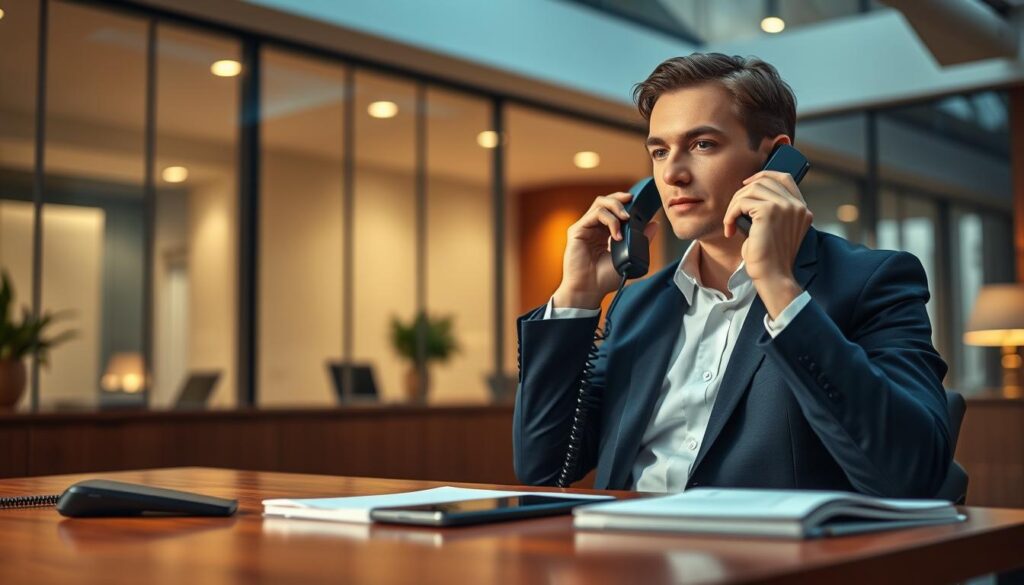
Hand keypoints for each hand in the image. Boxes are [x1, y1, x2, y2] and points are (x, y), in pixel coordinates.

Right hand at [553, 192, 658, 309]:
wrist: (588, 291)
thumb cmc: (603, 279)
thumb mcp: (629, 256)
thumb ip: (641, 240)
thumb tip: (655, 224)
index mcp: (603, 232)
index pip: (613, 209)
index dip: (625, 203)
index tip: (639, 202)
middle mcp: (593, 227)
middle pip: (605, 201)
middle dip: (620, 199)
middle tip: (633, 202)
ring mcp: (585, 228)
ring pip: (600, 204)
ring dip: (616, 208)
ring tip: (626, 219)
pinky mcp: (577, 231)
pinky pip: (595, 215)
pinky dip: (610, 221)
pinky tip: (617, 234)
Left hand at [723, 170, 811, 317]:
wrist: (773, 277)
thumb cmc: (769, 258)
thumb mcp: (774, 231)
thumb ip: (771, 211)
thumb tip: (748, 193)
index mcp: (801, 209)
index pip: (784, 178)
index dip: (763, 175)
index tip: (746, 184)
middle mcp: (797, 206)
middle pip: (763, 181)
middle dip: (742, 194)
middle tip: (732, 214)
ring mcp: (786, 207)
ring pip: (751, 189)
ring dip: (734, 205)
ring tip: (730, 223)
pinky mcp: (770, 211)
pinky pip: (742, 202)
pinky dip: (730, 214)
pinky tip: (729, 228)